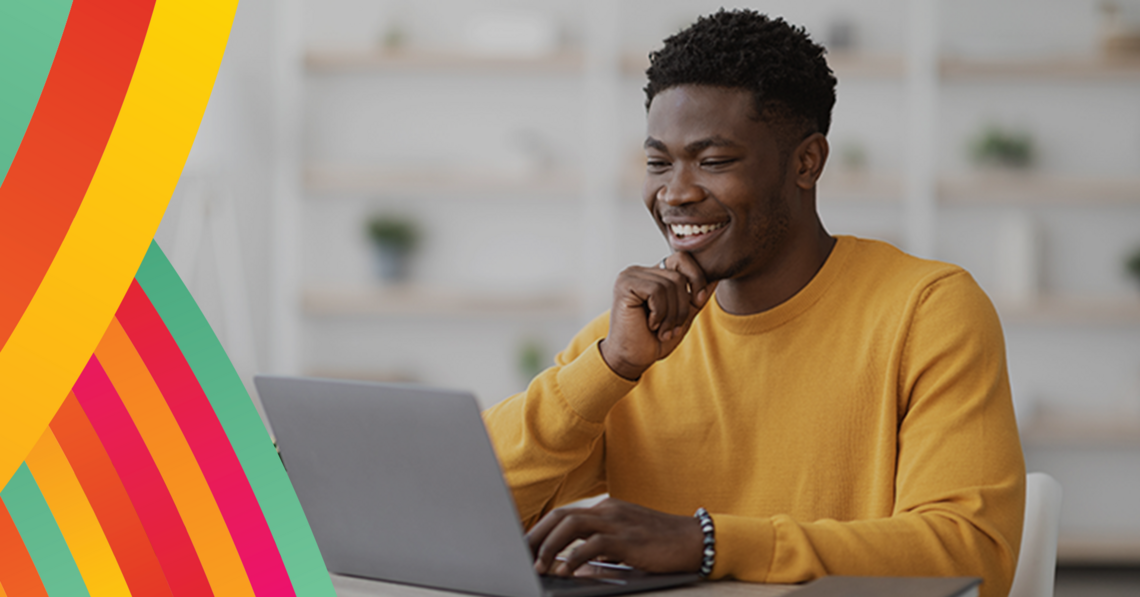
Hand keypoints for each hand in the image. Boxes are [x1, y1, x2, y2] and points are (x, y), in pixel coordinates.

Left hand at [528, 498, 703, 575]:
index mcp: (605, 508)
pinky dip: (575, 557)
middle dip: (536, 536)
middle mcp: (608, 510)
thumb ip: (599, 548)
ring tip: (538, 566)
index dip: (540, 529)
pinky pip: (593, 544)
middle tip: (519, 555)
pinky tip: (566, 571)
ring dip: (550, 546)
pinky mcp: (627, 538)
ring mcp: (617, 522)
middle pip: (560, 516)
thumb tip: (572, 565)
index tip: (523, 546)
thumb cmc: (660, 544)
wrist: (695, 540)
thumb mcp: (625, 542)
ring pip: (571, 525)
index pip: (564, 514)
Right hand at [601, 252, 716, 379]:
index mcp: (652, 275)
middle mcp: (639, 271)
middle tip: (672, 328)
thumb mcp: (683, 316)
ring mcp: (630, 276)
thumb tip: (715, 278)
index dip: (696, 279)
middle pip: (679, 276)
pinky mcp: (625, 285)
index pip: (682, 259)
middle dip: (682, 307)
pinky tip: (650, 325)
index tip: (697, 302)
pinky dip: (659, 313)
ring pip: (670, 284)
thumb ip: (696, 296)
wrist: (633, 359)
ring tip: (661, 330)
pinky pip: (657, 291)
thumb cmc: (654, 340)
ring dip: (671, 314)